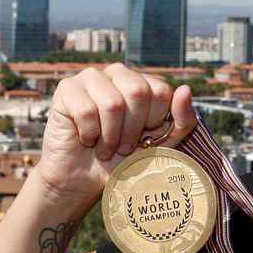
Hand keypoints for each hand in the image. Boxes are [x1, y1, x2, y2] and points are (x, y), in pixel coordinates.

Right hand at [37, 64, 196, 199]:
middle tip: (122, 147)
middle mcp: (118, 73)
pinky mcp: (67, 88)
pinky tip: (85, 139)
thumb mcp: (162, 146)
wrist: (85, 179)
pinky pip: (86, 111)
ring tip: (104, 147)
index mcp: (142, 82)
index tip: (143, 139)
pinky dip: (89, 135)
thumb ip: (181, 121)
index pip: (160, 92)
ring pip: (112, 103)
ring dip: (110, 137)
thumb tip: (186, 89)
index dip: (153, 124)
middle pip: (137, 92)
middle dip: (131, 130)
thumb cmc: (123, 160)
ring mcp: (91, 77)